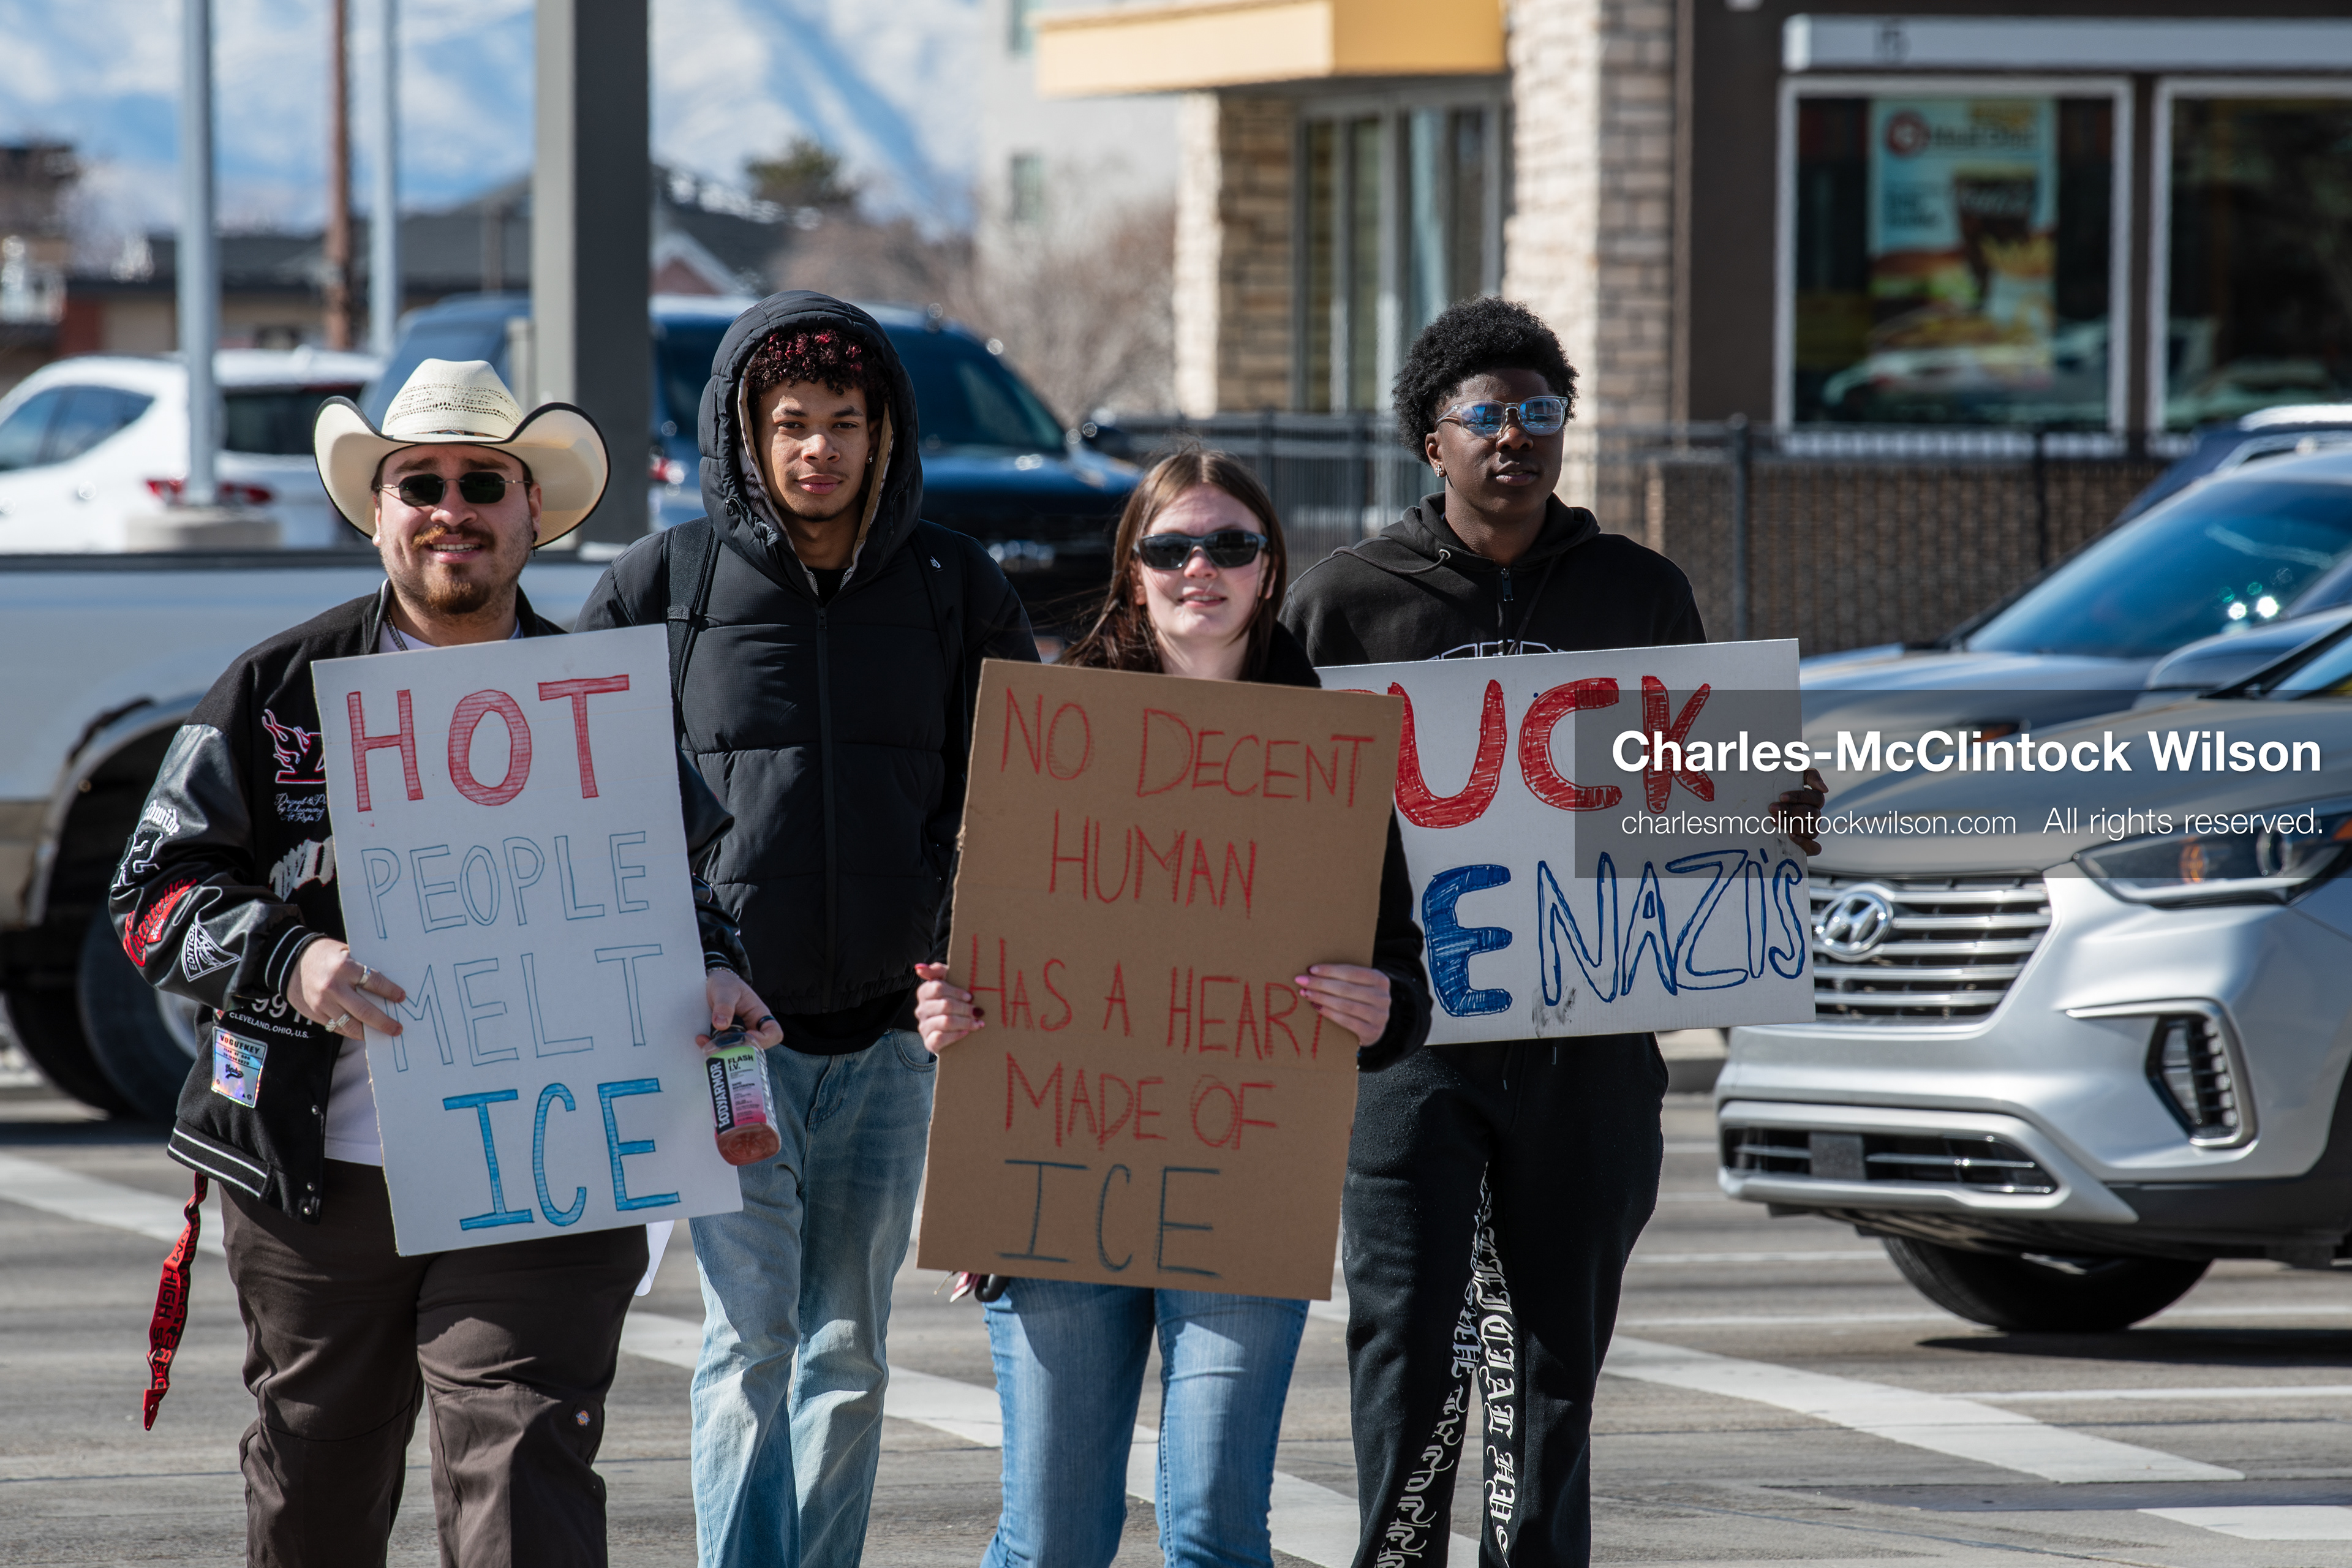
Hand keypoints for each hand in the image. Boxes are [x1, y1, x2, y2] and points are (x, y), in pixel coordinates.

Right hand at [286, 940, 404, 1040]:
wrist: (289, 961)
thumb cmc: (323, 954)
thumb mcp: (344, 952)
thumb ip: (361, 968)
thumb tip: (385, 986)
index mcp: (344, 967)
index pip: (374, 982)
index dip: (390, 991)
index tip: (401, 998)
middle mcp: (333, 986)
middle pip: (364, 1010)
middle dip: (384, 1022)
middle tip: (397, 1028)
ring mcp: (322, 1002)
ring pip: (350, 1024)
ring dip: (368, 1032)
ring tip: (382, 1034)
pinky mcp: (315, 1013)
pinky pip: (337, 1027)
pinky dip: (351, 1031)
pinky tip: (362, 1032)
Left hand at [702, 970, 782, 1048]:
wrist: (712, 983)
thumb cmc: (725, 983)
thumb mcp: (725, 990)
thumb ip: (724, 1006)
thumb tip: (721, 1025)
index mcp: (759, 1015)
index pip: (774, 1033)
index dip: (765, 1039)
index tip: (748, 1035)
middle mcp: (751, 1028)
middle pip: (755, 1048)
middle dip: (738, 1049)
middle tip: (722, 1042)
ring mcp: (738, 1034)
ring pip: (737, 1051)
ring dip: (722, 1050)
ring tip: (707, 1041)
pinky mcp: (725, 1037)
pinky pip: (721, 1048)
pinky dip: (712, 1048)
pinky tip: (702, 1039)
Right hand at [912, 961, 981, 1055]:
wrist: (958, 1030)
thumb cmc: (956, 1001)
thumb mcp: (951, 982)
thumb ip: (937, 971)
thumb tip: (919, 968)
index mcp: (925, 992)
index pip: (937, 987)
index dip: (956, 992)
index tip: (970, 997)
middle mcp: (921, 1009)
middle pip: (944, 1005)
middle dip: (964, 1008)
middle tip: (978, 1011)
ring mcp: (924, 1027)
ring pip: (945, 1022)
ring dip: (965, 1022)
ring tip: (978, 1023)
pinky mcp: (928, 1042)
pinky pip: (940, 1038)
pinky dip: (956, 1035)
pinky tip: (966, 1033)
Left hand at [1297, 963, 1389, 1044]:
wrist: (1375, 1026)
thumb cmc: (1361, 1000)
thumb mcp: (1360, 986)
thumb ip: (1345, 978)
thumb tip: (1314, 971)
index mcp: (1380, 979)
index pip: (1351, 972)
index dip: (1330, 970)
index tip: (1311, 969)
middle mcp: (1383, 997)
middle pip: (1346, 989)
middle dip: (1321, 984)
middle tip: (1302, 981)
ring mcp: (1379, 1016)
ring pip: (1345, 1005)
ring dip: (1322, 998)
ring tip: (1306, 994)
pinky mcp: (1372, 1031)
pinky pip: (1346, 1021)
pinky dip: (1329, 1013)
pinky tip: (1316, 1007)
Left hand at [1773, 766, 1826, 856]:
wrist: (1764, 804)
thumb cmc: (1779, 787)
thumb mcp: (1792, 775)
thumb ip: (1811, 776)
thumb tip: (1824, 789)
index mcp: (1814, 799)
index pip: (1816, 798)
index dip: (1800, 798)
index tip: (1781, 796)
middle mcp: (1815, 815)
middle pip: (1811, 814)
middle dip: (1791, 811)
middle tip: (1772, 808)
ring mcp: (1811, 830)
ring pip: (1812, 830)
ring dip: (1793, 825)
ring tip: (1773, 820)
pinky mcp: (1806, 845)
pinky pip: (1814, 848)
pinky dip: (1805, 844)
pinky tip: (1790, 836)